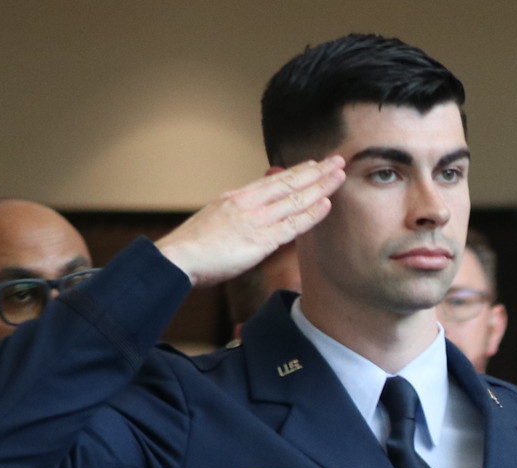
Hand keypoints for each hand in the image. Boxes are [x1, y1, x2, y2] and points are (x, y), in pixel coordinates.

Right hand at [155, 158, 346, 288]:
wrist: (177, 258)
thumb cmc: (193, 247)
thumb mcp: (216, 219)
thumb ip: (237, 214)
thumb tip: (252, 216)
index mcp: (236, 197)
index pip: (273, 181)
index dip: (296, 172)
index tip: (313, 165)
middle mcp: (248, 203)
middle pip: (288, 183)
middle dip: (315, 171)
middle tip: (336, 160)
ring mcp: (255, 219)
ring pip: (295, 199)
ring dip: (320, 186)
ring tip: (339, 174)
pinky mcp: (260, 239)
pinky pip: (292, 224)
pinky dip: (311, 213)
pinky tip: (326, 203)